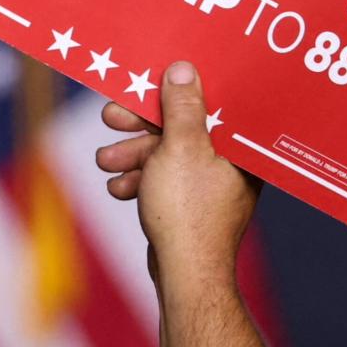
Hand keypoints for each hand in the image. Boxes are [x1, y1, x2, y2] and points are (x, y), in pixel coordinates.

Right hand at [95, 62, 257, 289]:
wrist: (185, 276)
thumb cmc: (189, 212)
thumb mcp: (181, 148)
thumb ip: (182, 107)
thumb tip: (184, 70)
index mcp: (241, 144)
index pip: (210, 101)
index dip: (174, 90)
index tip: (144, 83)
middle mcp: (233, 162)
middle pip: (183, 126)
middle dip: (141, 126)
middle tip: (111, 116)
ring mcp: (212, 185)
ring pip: (168, 154)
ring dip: (133, 154)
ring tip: (106, 161)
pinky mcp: (193, 204)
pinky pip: (164, 180)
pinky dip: (141, 180)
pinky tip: (120, 188)